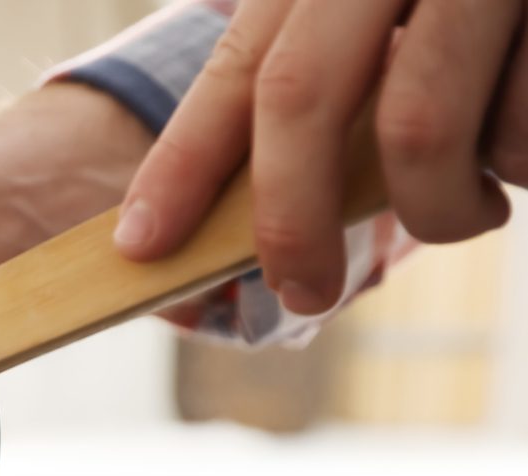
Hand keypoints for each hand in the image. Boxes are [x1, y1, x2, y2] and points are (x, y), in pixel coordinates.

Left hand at [116, 0, 526, 314]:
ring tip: (475, 212)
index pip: (241, 67)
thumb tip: (266, 209)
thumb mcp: (395, 12)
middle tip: (304, 292)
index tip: (141, 246)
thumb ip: (340, 72)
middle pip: (305, 97)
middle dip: (294, 219)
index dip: (181, 163)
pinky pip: (527, 130)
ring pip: (426, 126)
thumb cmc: (499, 7)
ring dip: (440, 204)